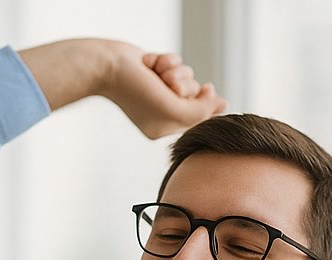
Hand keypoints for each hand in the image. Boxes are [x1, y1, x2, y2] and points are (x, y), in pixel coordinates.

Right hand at [104, 46, 225, 138]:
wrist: (109, 66)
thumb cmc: (137, 91)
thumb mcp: (173, 109)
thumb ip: (201, 111)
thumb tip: (223, 103)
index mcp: (162, 128)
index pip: (197, 118)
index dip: (205, 103)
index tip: (206, 90)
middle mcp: (160, 110)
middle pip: (193, 96)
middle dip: (186, 85)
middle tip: (170, 85)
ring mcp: (156, 90)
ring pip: (185, 77)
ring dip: (176, 71)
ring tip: (158, 73)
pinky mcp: (153, 71)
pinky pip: (174, 62)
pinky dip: (166, 60)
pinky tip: (150, 63)